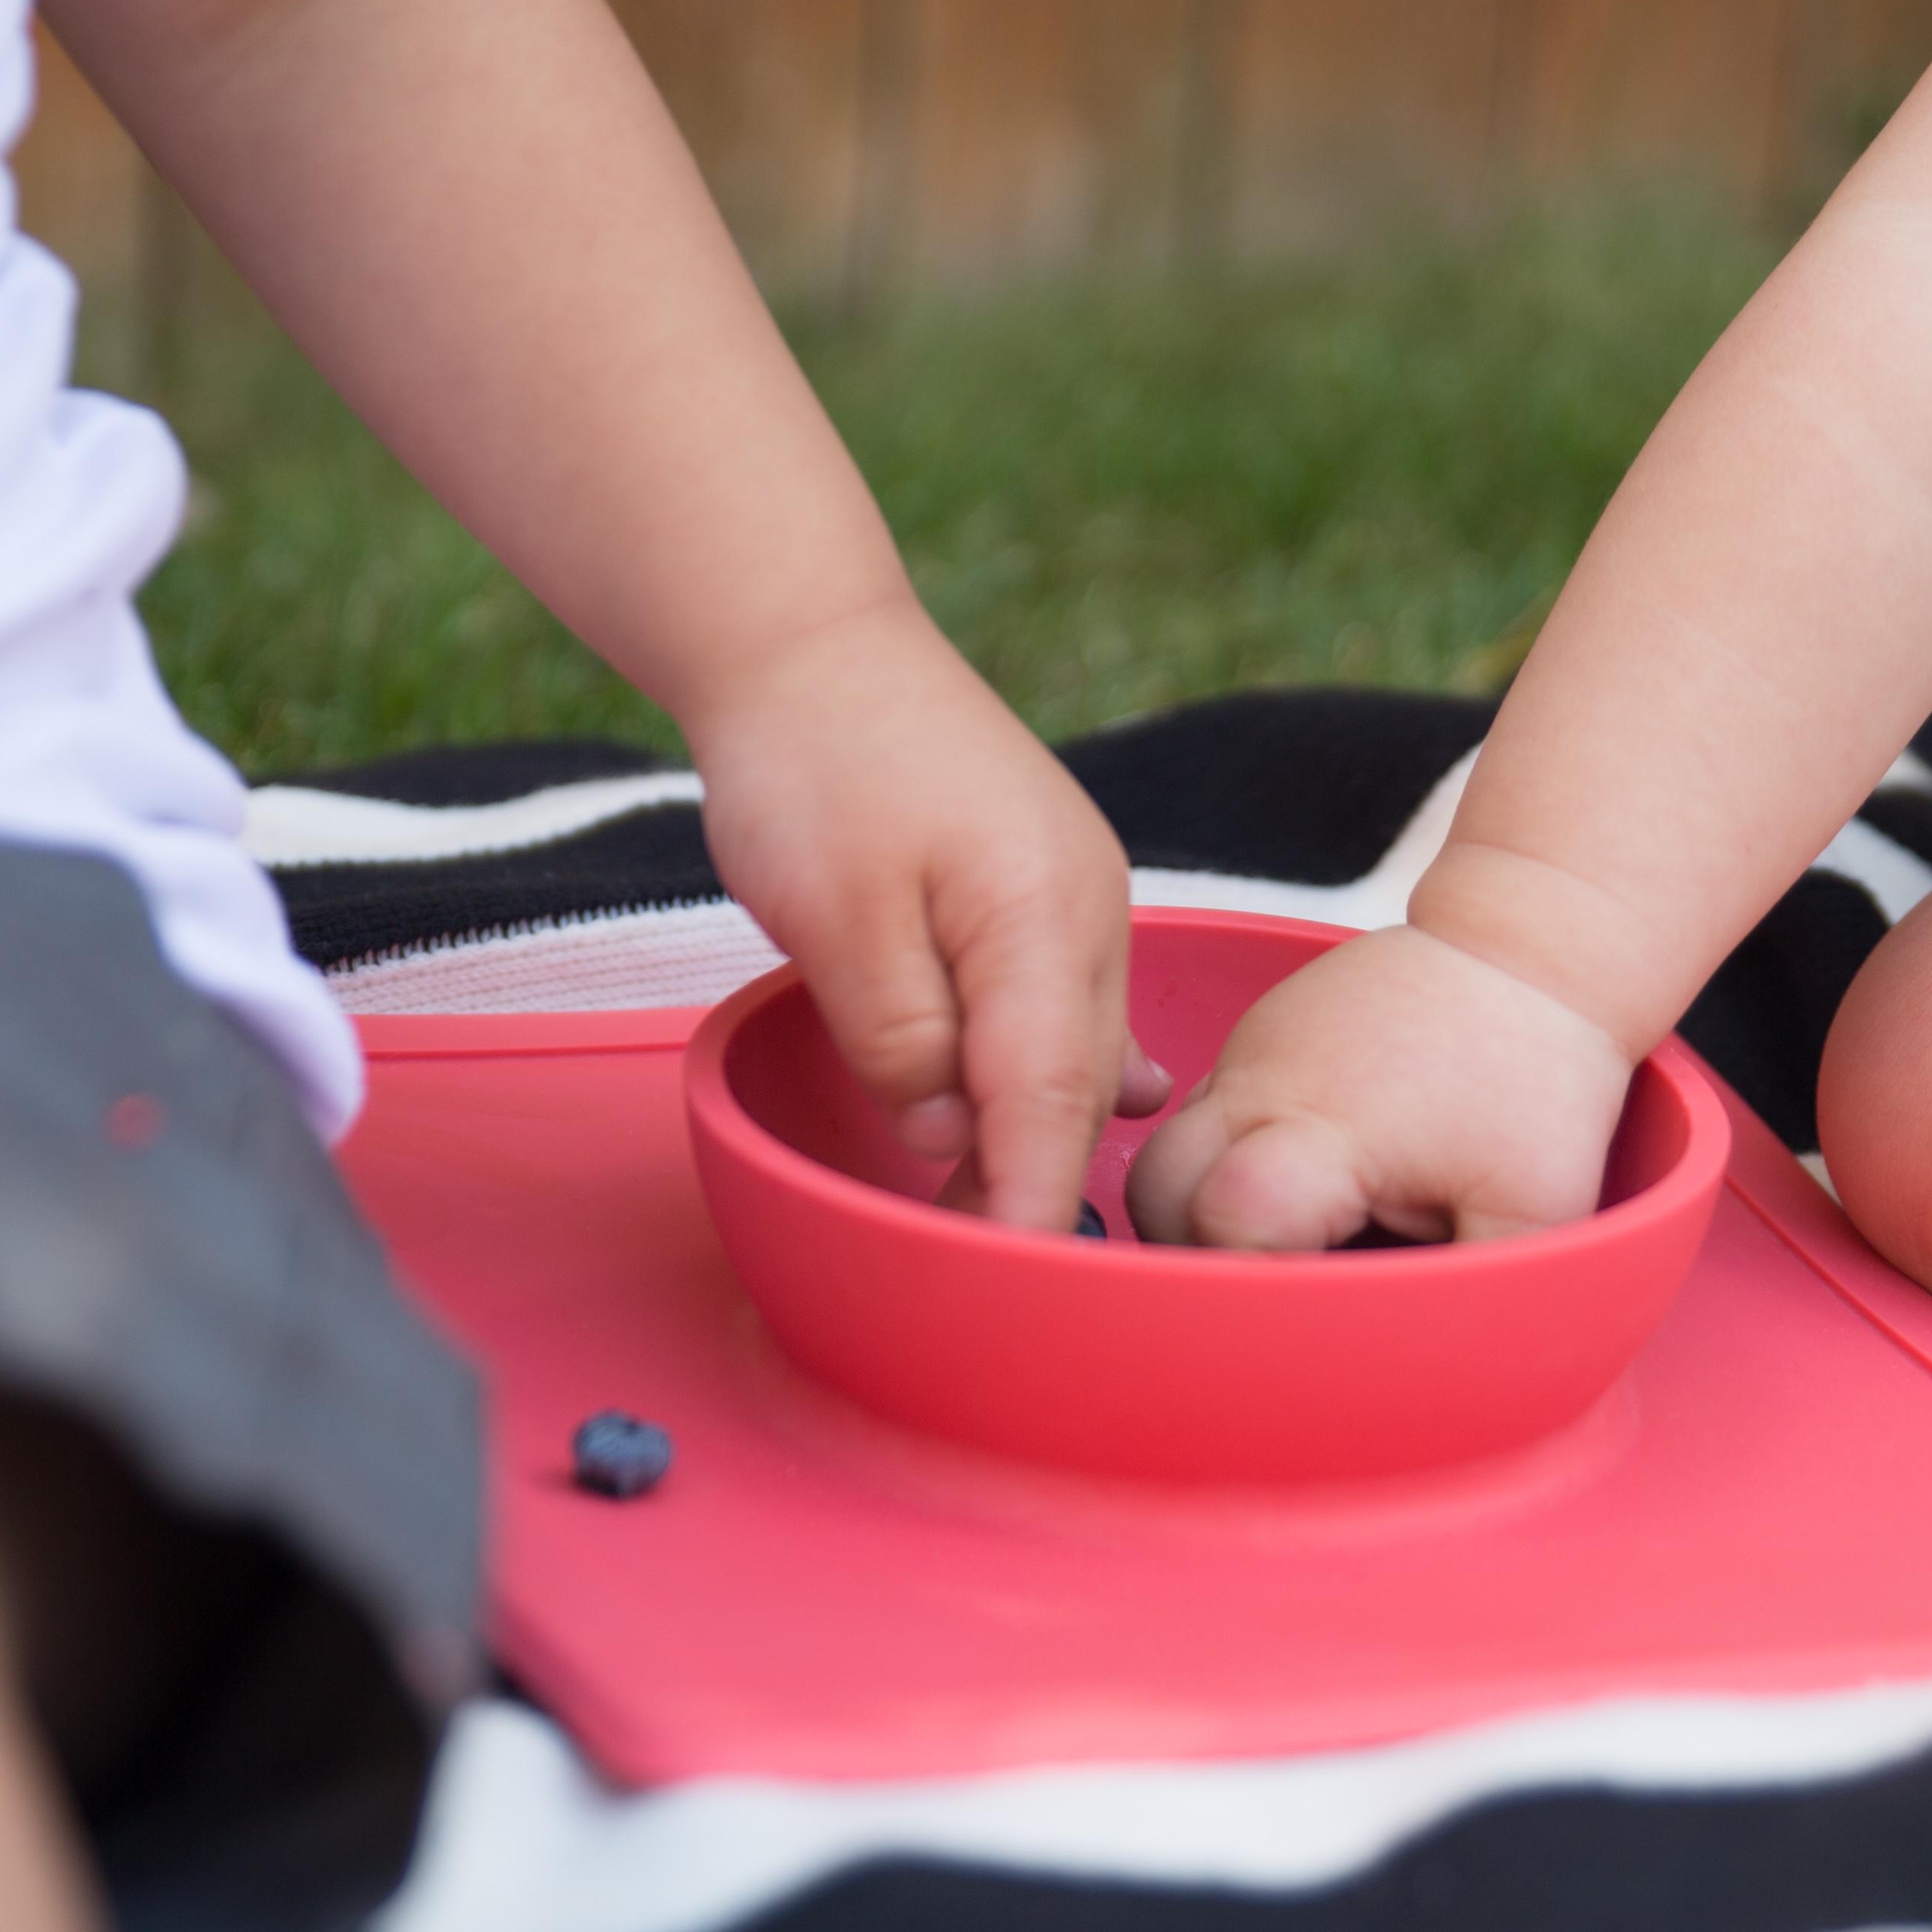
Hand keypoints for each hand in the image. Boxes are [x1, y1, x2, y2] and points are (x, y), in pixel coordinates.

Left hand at [689, 610, 1164, 1230]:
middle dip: (1032, 1184)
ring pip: (1076, 1049)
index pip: (1048, 1100)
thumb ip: (901, 1036)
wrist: (810, 646)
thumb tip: (951, 1132)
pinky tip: (1121, 1110)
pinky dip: (1071, 1070)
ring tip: (1001, 1225)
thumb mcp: (836, 916)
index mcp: (1040, 917)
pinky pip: (1071, 1005)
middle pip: (1073, 1086)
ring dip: (1041, 1133)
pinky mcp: (1046, 887)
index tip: (1007, 1285)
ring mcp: (1075, 895)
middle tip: (979, 1281)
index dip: (1026, 1199)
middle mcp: (1084, 911)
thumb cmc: (813, 766)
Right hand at [1124, 925, 1640, 1250]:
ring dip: (1209, 1211)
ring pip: (1169, 1152)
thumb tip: (1440, 1385)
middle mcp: (1263, 1083)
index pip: (1227, 1220)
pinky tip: (1311, 1180)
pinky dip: (1235, 1161)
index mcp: (1324, 1126)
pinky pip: (1208, 1114)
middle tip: (1284, 1279)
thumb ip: (1478, 1299)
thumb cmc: (1536, 1078)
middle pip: (1158, 1192)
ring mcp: (1251, 1051)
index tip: (1309, 1298)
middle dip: (1198, 1254)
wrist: (1530, 945)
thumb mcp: (1537, 1209)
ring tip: (1298, 1238)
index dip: (1253, 1278)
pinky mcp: (1258, 1035)